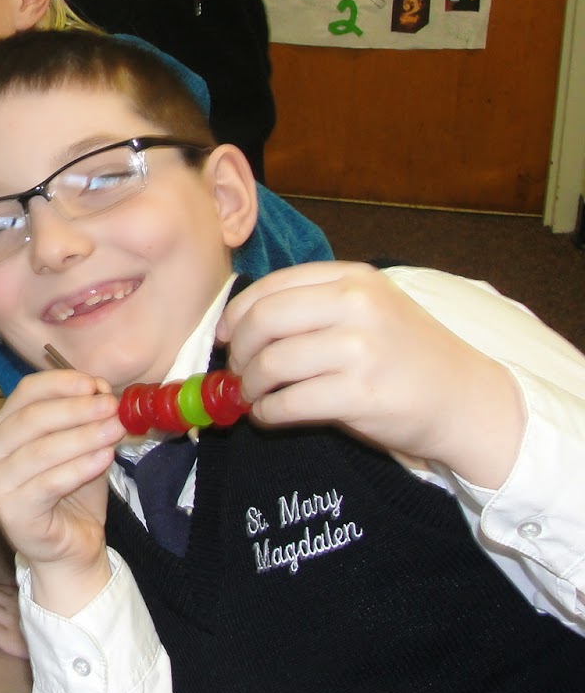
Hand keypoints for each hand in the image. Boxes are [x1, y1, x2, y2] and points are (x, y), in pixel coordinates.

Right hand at [0, 370, 120, 614]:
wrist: (70, 550)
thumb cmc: (72, 494)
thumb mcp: (82, 446)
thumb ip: (87, 417)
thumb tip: (101, 387)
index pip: (24, 394)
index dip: (59, 384)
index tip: (94, 383)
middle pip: (30, 419)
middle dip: (75, 409)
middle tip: (110, 406)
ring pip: (40, 450)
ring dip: (82, 436)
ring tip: (115, 430)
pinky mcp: (10, 512)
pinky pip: (48, 483)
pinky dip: (79, 467)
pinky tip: (104, 458)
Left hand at [217, 262, 523, 487]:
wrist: (466, 399)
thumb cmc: (406, 354)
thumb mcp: (369, 309)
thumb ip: (313, 306)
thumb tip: (238, 326)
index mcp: (353, 278)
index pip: (271, 287)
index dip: (237, 314)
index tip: (225, 335)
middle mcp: (356, 306)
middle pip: (263, 321)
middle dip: (239, 349)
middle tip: (239, 370)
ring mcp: (360, 350)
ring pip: (271, 363)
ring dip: (250, 385)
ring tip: (255, 395)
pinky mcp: (362, 395)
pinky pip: (289, 403)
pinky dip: (268, 412)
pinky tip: (271, 414)